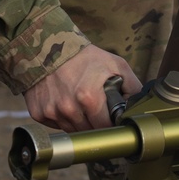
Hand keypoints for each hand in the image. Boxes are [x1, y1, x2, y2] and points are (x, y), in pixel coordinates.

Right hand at [25, 44, 141, 131]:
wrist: (48, 47)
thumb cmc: (83, 56)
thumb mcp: (115, 65)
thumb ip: (132, 87)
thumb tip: (140, 107)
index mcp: (89, 98)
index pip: (105, 128)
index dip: (110, 125)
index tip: (111, 120)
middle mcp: (69, 109)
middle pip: (89, 132)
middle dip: (95, 124)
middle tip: (96, 110)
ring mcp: (51, 112)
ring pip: (72, 131)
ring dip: (78, 122)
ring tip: (79, 105)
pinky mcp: (38, 113)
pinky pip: (55, 125)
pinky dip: (61, 118)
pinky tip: (63, 103)